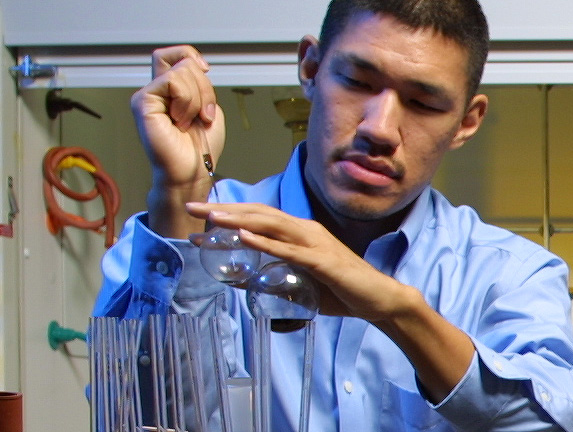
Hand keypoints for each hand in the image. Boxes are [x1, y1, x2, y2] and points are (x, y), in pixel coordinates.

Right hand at [134, 45, 227, 236]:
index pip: (174, 55)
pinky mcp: (142, 102)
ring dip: (197, 98)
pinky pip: (172, 81)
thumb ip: (199, 84)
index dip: (190, 55)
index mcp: (170, 90)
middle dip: (204, 86)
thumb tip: (196, 65)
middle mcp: (155, 90)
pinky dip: (186, 100)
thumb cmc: (199, 145)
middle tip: (202, 114)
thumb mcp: (207, 106)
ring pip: (181, 71)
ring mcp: (147, 95)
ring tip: (188, 121)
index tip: (205, 71)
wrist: (191, 169)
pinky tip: (179, 120)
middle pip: (183, 61)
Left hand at [188, 202, 420, 322]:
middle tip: (194, 209)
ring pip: (272, 225)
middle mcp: (306, 231)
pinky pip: (289, 250)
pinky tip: (245, 238)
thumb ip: (272, 278)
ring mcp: (314, 243)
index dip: (229, 214)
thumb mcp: (299, 283)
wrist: (378, 299)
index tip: (200, 218)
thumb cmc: (341, 290)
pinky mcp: (322, 261)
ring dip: (240, 220)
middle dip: (225, 210)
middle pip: (260, 214)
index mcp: (300, 233)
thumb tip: (239, 281)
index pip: (259, 218)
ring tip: (213, 218)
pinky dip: (265, 242)